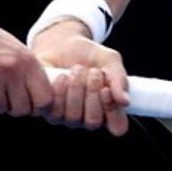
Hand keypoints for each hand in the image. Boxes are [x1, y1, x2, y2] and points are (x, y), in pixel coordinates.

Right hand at [0, 10, 53, 117]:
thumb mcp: (17, 51)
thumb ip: (31, 73)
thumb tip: (44, 103)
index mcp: (27, 60)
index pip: (45, 99)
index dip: (38, 107)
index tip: (29, 105)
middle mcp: (11, 68)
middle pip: (22, 110)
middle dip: (12, 107)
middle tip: (4, 94)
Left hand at [31, 19, 130, 136]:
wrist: (61, 44)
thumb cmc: (88, 54)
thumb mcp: (109, 60)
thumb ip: (119, 79)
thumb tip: (124, 101)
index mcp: (108, 109)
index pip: (118, 127)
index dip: (113, 113)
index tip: (107, 90)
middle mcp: (87, 117)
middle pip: (93, 121)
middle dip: (93, 94)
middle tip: (93, 72)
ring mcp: (66, 117)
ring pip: (73, 116)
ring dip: (77, 90)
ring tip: (77, 69)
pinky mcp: (47, 110)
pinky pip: (54, 110)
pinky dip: (60, 92)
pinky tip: (62, 77)